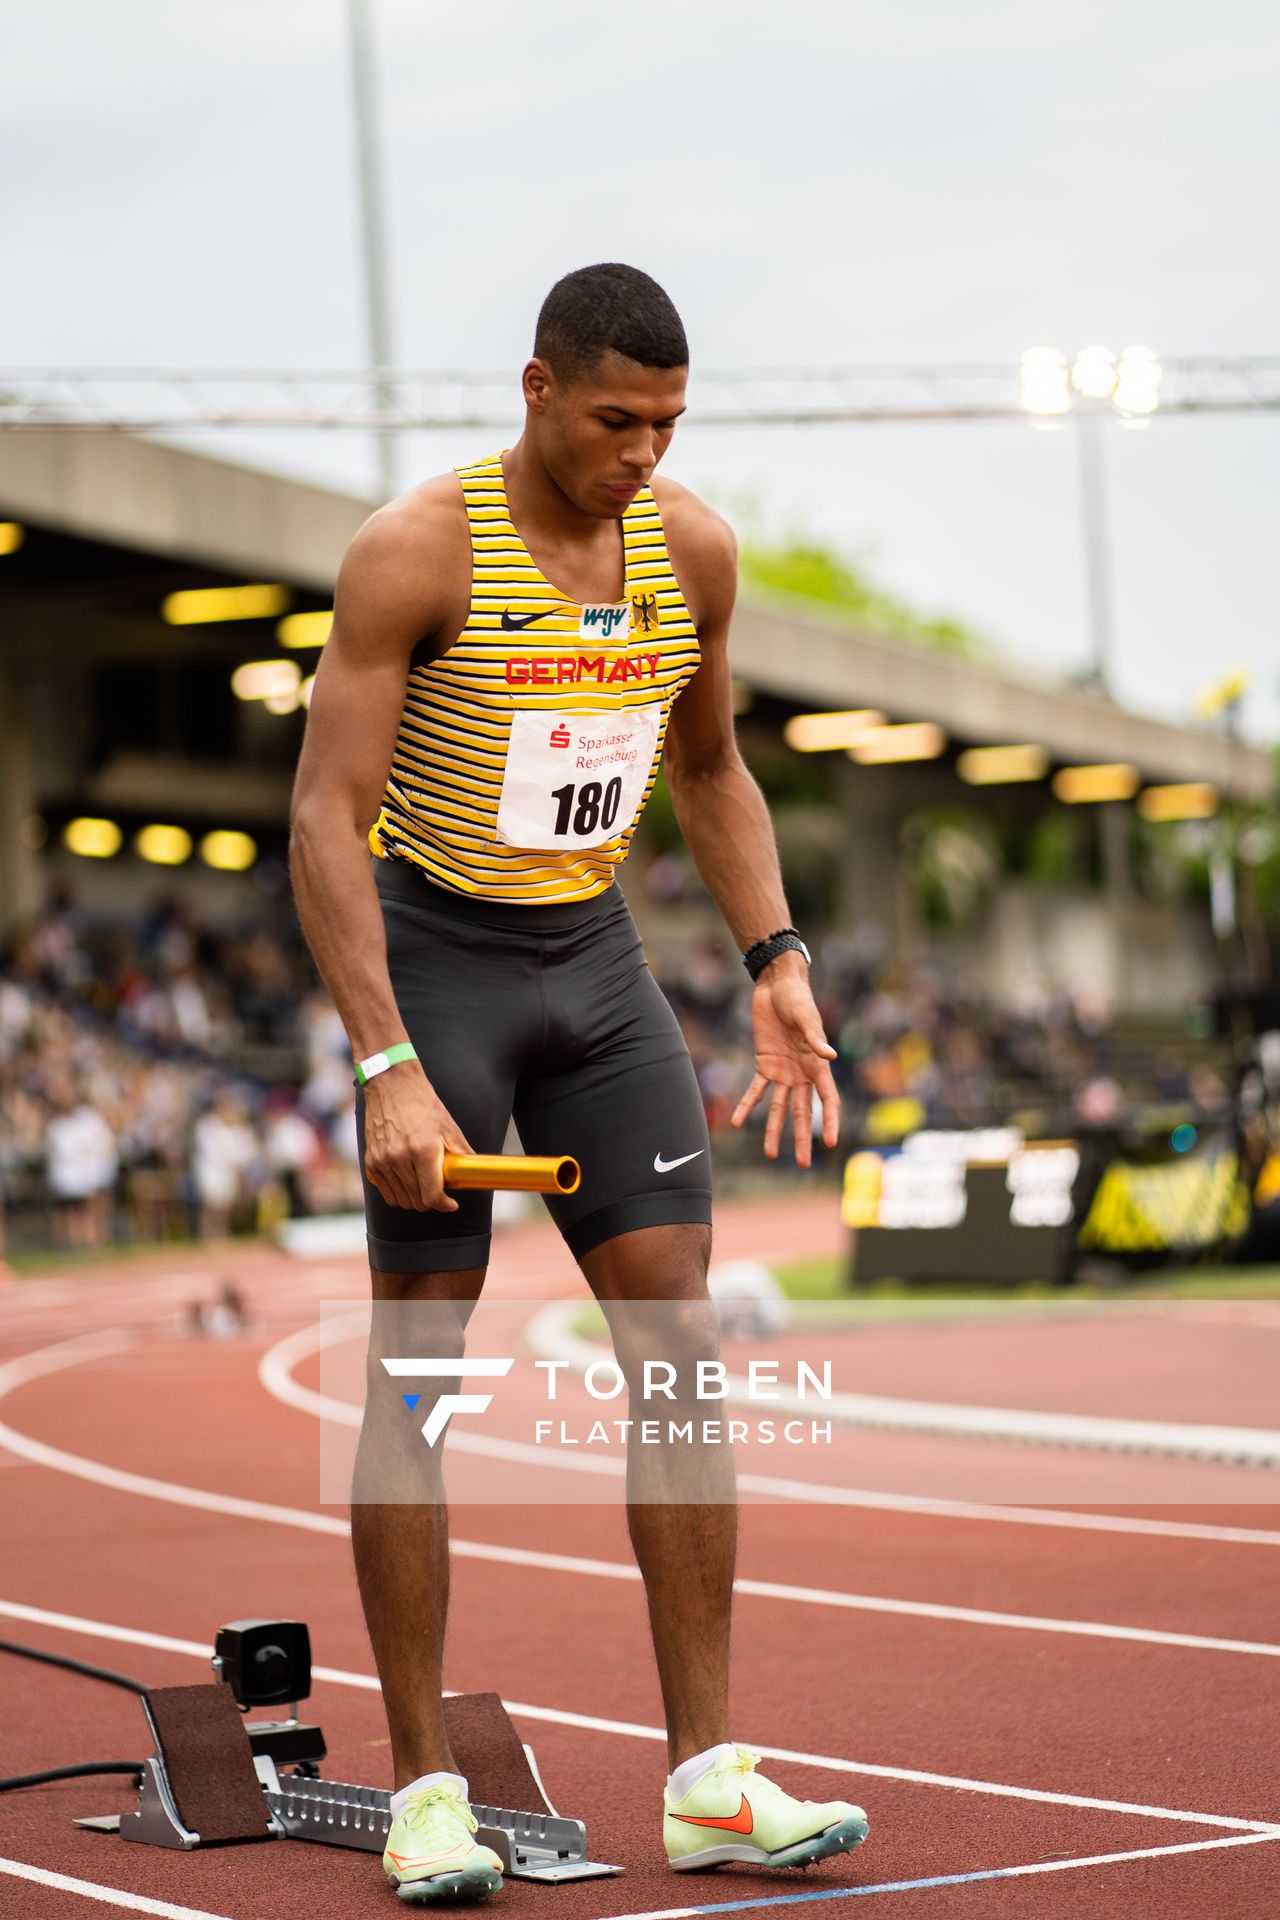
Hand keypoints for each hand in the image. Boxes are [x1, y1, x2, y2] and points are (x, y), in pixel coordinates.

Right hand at [362, 1064, 474, 1211]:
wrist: (390, 1084)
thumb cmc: (421, 1103)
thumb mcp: (448, 1126)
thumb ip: (461, 1154)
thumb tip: (472, 1173)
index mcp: (423, 1150)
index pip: (431, 1196)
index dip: (444, 1205)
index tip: (451, 1204)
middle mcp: (399, 1158)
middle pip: (416, 1202)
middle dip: (431, 1201)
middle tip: (439, 1190)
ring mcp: (382, 1161)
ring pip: (400, 1200)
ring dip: (414, 1198)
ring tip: (423, 1184)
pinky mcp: (370, 1161)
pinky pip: (385, 1191)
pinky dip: (397, 1192)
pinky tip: (407, 1180)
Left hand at [730, 958, 840, 1166]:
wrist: (776, 987)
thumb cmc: (798, 1000)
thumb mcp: (807, 1018)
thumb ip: (815, 1038)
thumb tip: (829, 1054)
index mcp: (818, 1065)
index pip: (828, 1100)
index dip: (830, 1122)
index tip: (829, 1143)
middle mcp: (802, 1074)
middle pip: (803, 1112)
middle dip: (803, 1138)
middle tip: (804, 1164)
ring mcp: (783, 1072)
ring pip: (779, 1108)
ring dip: (774, 1130)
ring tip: (771, 1154)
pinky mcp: (764, 1064)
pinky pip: (755, 1090)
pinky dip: (747, 1105)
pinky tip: (737, 1122)